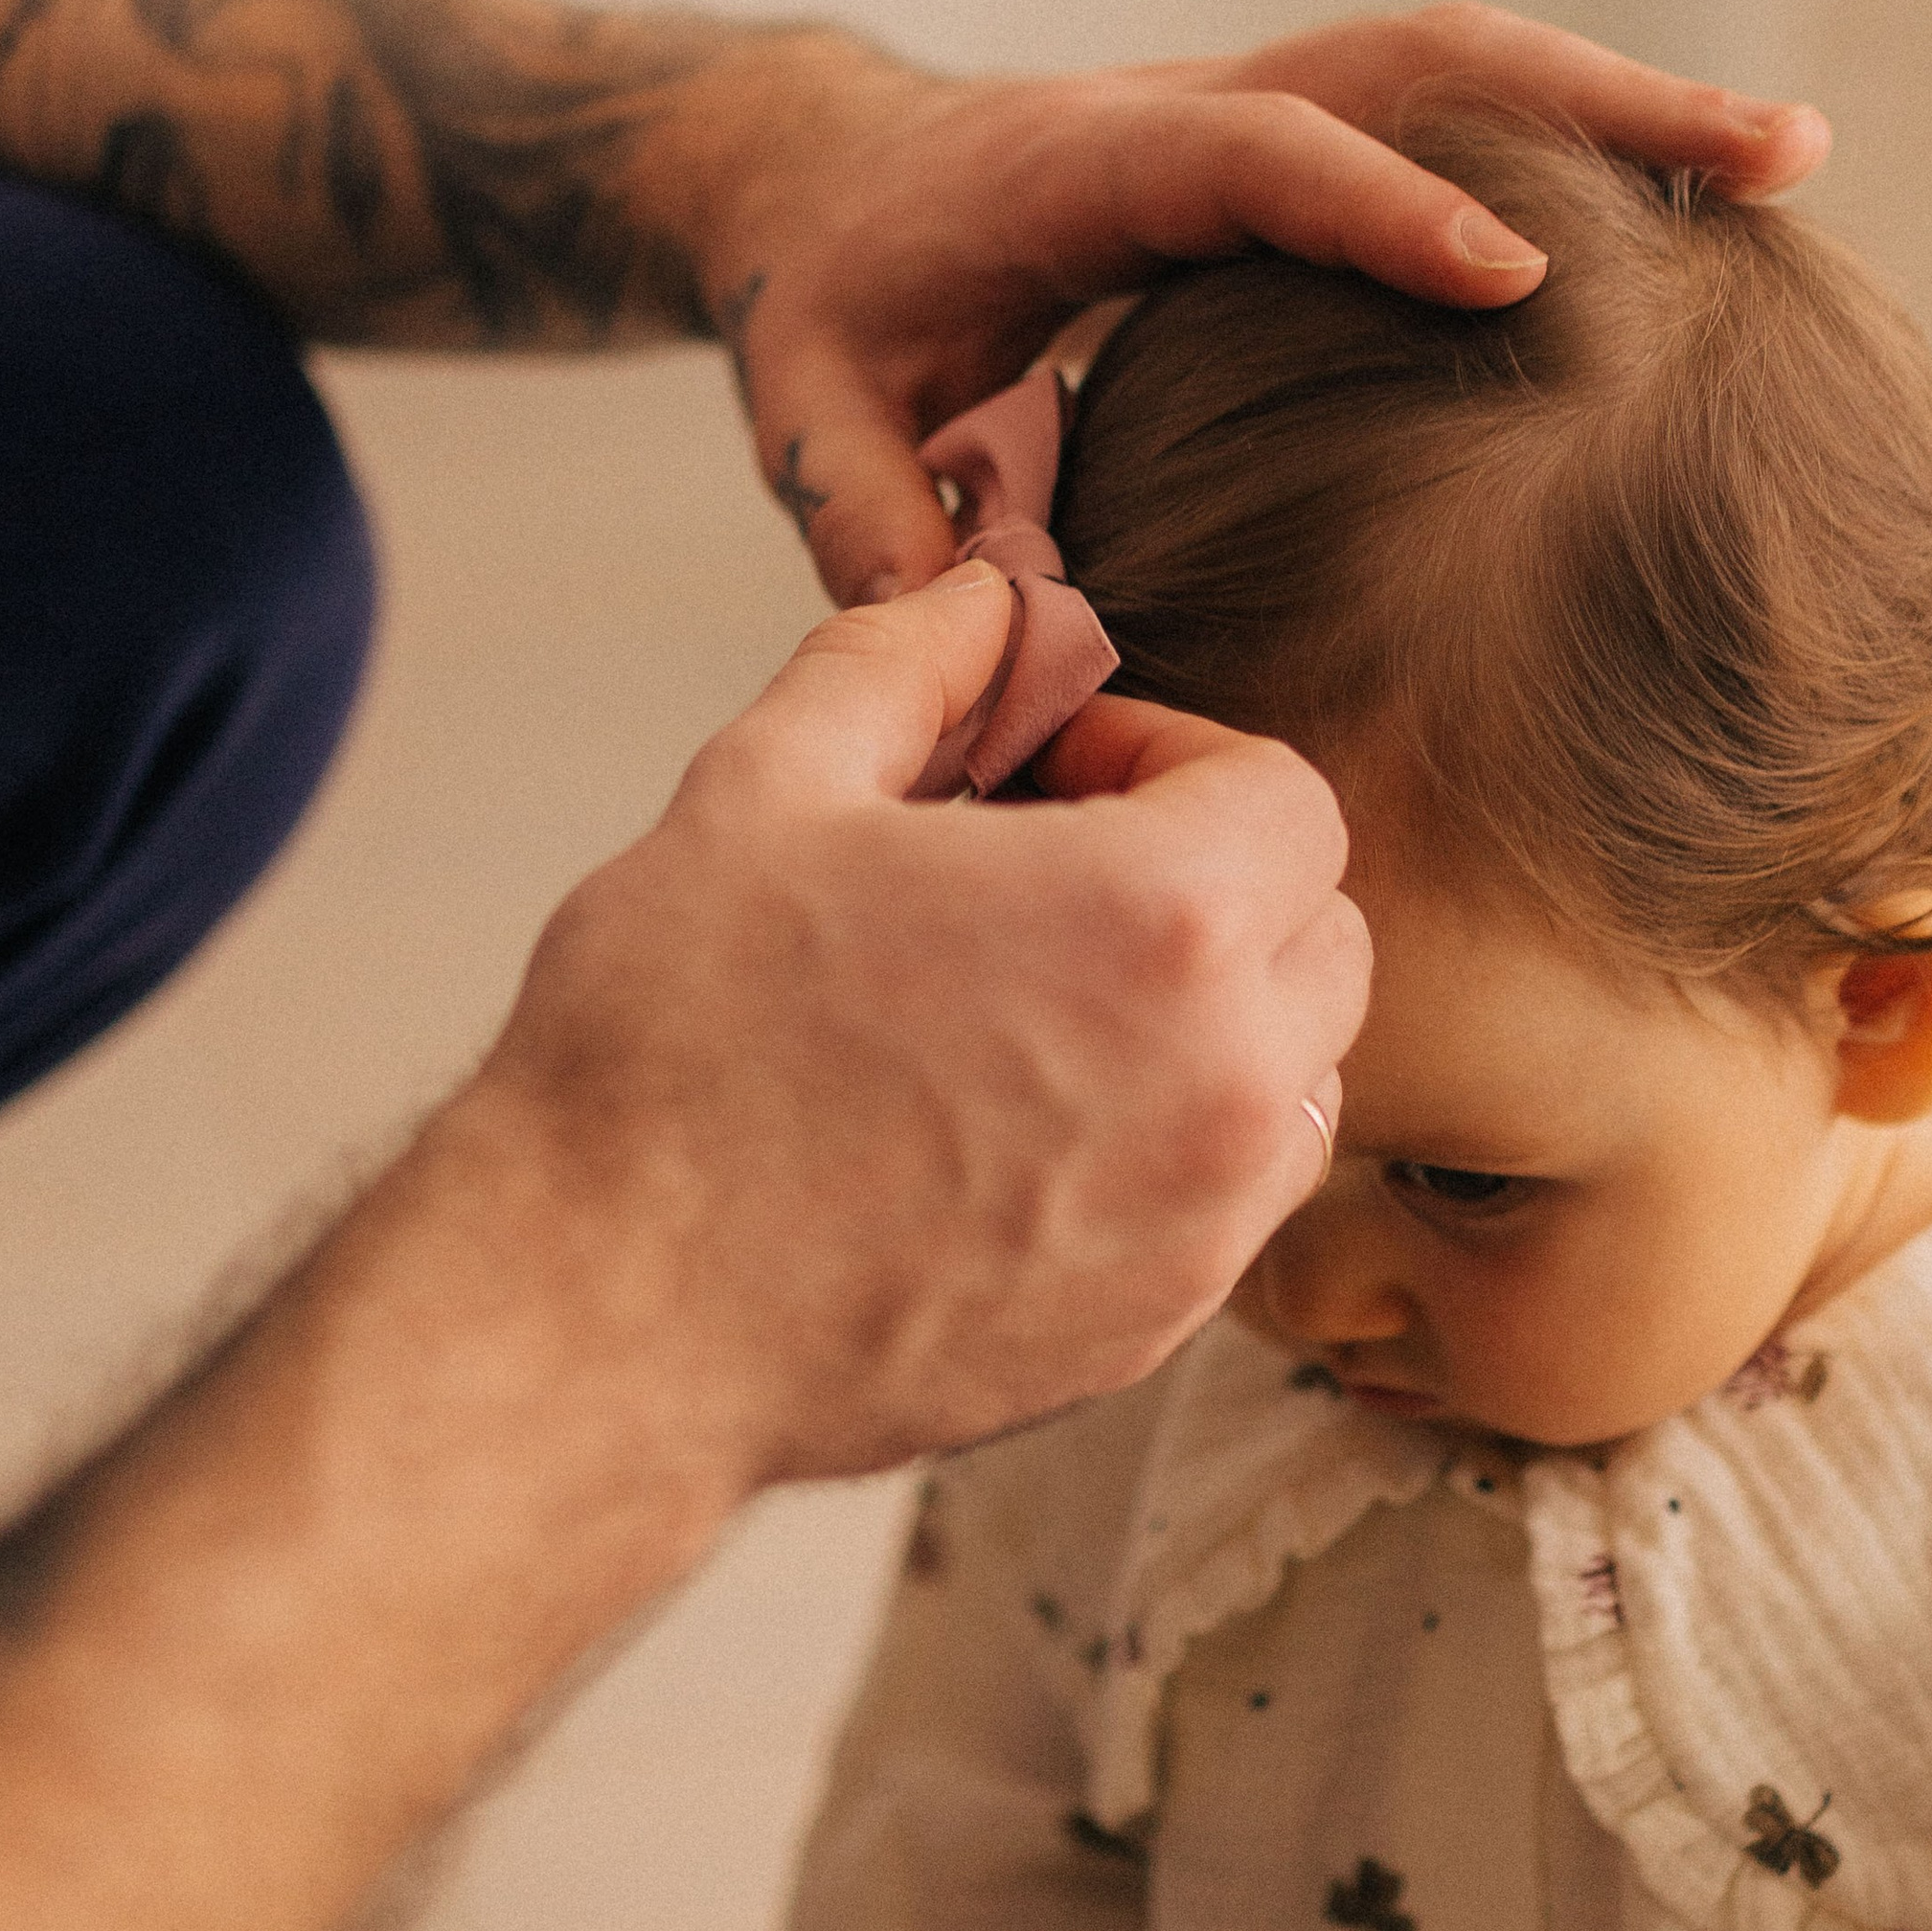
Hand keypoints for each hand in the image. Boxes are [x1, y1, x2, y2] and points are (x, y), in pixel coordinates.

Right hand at [465, 561, 1368, 1490]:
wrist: (608, 1311)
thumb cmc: (672, 1057)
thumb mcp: (768, 787)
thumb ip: (909, 663)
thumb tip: (989, 599)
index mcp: (1163, 919)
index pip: (1288, 797)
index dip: (1173, 764)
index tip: (1060, 787)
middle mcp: (1226, 1082)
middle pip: (1324, 939)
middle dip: (1216, 888)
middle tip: (1051, 890)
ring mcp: (1201, 1226)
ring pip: (1300, 1082)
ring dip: (1213, 1025)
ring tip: (1041, 1016)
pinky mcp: (1154, 1331)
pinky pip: (1230, 1207)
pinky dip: (1172, 1152)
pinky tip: (1020, 1135)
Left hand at [679, 8, 1828, 606]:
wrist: (824, 182)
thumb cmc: (829, 304)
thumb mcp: (811, 415)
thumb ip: (880, 525)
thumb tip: (1004, 632)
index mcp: (1079, 164)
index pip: (1254, 154)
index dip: (1382, 204)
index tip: (1515, 273)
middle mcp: (1187, 109)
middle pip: (1414, 57)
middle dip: (1594, 105)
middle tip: (1773, 155)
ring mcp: (1253, 113)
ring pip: (1460, 68)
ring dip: (1625, 109)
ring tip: (1797, 162)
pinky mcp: (1295, 147)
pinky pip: (1450, 118)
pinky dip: (1577, 149)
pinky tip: (1704, 214)